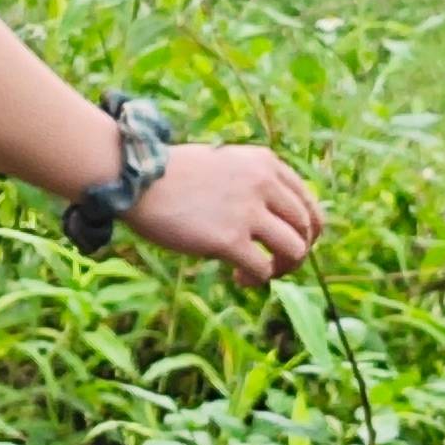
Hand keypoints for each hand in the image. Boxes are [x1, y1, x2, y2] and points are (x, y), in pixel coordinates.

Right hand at [126, 143, 324, 283]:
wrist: (135, 180)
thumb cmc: (172, 177)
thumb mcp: (225, 164)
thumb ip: (254, 184)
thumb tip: (275, 222)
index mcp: (266, 163)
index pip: (309, 204)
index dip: (307, 233)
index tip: (288, 246)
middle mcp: (263, 183)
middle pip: (307, 229)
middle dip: (297, 254)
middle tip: (275, 266)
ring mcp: (247, 211)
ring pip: (295, 250)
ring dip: (282, 269)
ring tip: (259, 274)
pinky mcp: (229, 239)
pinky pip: (264, 269)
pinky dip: (257, 280)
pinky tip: (238, 279)